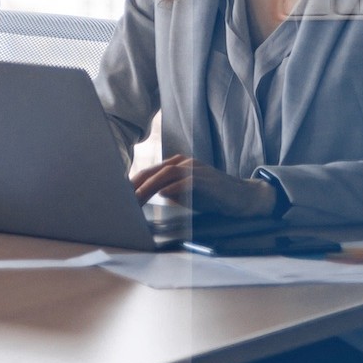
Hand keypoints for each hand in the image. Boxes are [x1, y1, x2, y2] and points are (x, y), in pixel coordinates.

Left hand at [130, 155, 277, 217]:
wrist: (243, 197)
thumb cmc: (211, 197)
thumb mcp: (184, 195)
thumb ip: (166, 193)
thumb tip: (144, 199)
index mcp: (177, 165)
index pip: (150, 172)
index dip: (133, 182)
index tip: (118, 193)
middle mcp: (185, 163)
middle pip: (155, 171)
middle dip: (137, 184)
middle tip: (122, 198)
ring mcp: (197, 169)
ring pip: (168, 174)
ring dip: (150, 186)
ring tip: (137, 198)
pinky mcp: (208, 179)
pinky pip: (188, 181)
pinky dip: (175, 188)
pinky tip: (164, 195)